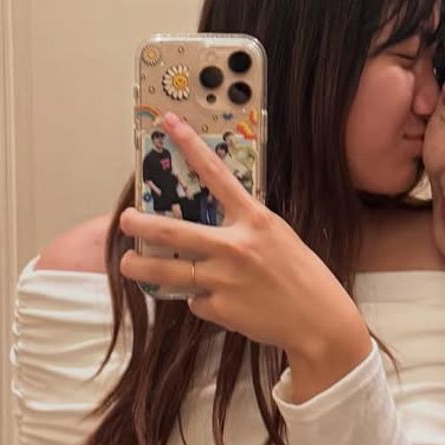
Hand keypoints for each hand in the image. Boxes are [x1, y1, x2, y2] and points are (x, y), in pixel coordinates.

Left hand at [120, 114, 371, 400]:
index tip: (168, 123)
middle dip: (139, 225)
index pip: (216, 175)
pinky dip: (202, 300)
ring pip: (167, 272)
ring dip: (140, 268)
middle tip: (124, 220)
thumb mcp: (277, 236)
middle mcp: (235, 246)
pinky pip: (196, 301)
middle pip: (172, 231)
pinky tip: (222, 302)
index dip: (190, 145)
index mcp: (254, 219)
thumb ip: (244, 226)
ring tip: (127, 264)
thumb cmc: (302, 274)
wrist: (319, 321)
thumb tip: (209, 222)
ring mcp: (224, 280)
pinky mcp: (220, 309)